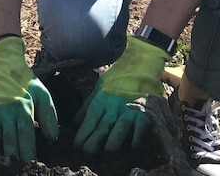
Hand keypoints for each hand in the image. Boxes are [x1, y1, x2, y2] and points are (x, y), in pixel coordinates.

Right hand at [0, 36, 58, 161]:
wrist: (4, 66)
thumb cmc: (26, 83)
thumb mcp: (42, 95)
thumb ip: (49, 116)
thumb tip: (51, 138)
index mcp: (24, 109)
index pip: (26, 136)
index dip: (28, 153)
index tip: (30, 162)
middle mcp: (8, 113)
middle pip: (10, 142)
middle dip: (14, 157)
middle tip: (17, 166)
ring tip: (2, 163)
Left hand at [73, 36, 169, 153]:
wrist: (140, 66)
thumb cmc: (117, 79)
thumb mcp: (99, 89)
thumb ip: (87, 106)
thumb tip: (75, 122)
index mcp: (101, 102)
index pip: (89, 121)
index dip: (82, 135)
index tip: (77, 146)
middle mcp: (113, 108)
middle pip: (102, 128)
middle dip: (93, 142)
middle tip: (87, 152)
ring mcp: (129, 112)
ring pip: (119, 130)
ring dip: (113, 142)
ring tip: (108, 149)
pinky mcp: (144, 115)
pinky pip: (140, 130)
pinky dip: (136, 139)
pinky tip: (131, 146)